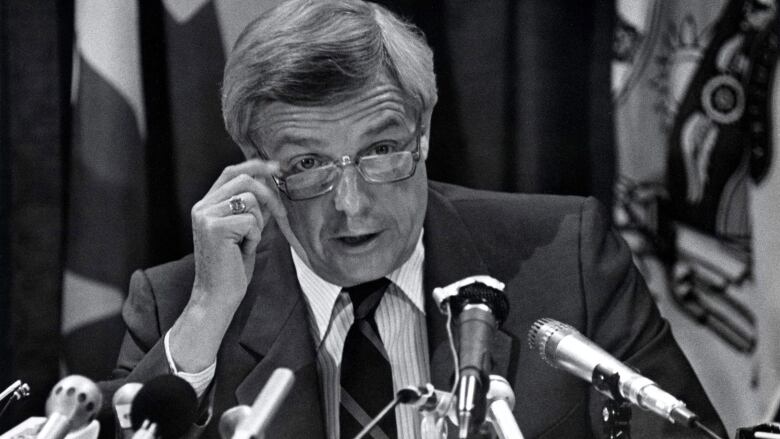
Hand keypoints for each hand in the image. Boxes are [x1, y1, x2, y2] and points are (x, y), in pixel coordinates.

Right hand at [190, 159, 285, 304]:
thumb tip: (271, 185)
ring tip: (248, 243)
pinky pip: (251, 220)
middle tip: (281, 214)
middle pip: (243, 180)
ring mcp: (206, 215)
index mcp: (206, 205)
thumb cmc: (232, 267)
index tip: (278, 168)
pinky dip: (255, 237)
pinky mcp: (214, 227)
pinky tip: (243, 251)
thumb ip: (252, 208)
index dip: (256, 166)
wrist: (216, 297)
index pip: (231, 172)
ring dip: (259, 223)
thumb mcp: (244, 231)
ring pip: (250, 201)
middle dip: (268, 195)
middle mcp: (202, 206)